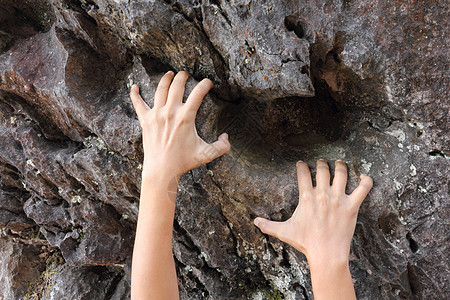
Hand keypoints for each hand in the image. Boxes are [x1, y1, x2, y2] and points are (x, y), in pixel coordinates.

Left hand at [129, 71, 230, 180]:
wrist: (162, 171)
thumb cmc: (184, 162)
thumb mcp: (207, 155)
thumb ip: (222, 146)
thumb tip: (226, 136)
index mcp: (186, 117)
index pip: (198, 94)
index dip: (205, 84)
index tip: (208, 82)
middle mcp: (170, 112)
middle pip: (177, 86)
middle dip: (183, 76)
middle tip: (186, 74)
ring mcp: (156, 115)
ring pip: (160, 90)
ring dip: (165, 79)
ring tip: (170, 74)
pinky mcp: (145, 121)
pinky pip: (138, 103)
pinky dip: (135, 94)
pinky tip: (134, 87)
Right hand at [254, 160, 372, 265]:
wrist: (326, 254)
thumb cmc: (305, 242)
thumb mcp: (284, 231)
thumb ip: (268, 225)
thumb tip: (254, 222)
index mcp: (307, 197)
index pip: (303, 173)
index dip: (301, 166)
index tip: (301, 164)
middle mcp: (323, 194)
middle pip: (323, 169)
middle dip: (321, 163)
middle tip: (321, 163)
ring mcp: (339, 199)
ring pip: (342, 173)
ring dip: (340, 166)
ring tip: (339, 164)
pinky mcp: (352, 206)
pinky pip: (363, 188)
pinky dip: (366, 180)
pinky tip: (365, 177)